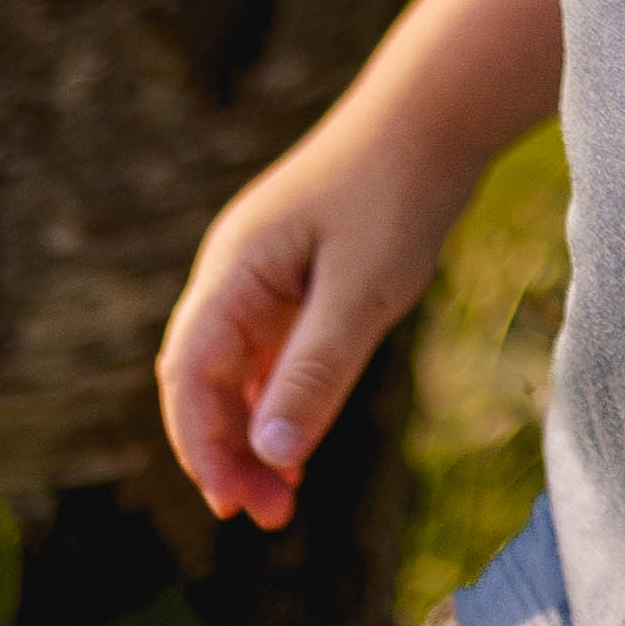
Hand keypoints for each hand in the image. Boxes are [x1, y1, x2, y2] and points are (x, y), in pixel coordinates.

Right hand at [157, 106, 470, 531]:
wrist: (435, 110)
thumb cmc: (399, 191)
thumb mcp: (363, 292)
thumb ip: (314, 373)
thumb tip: (268, 457)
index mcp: (233, 268)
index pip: (189, 375)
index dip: (203, 447)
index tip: (236, 506)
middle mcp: (233, 268)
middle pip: (200, 378)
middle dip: (222, 451)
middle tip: (267, 515)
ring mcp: (262, 268)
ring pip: (233, 368)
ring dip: (249, 431)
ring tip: (282, 496)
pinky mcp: (295, 270)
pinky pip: (267, 347)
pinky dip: (275, 397)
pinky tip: (300, 439)